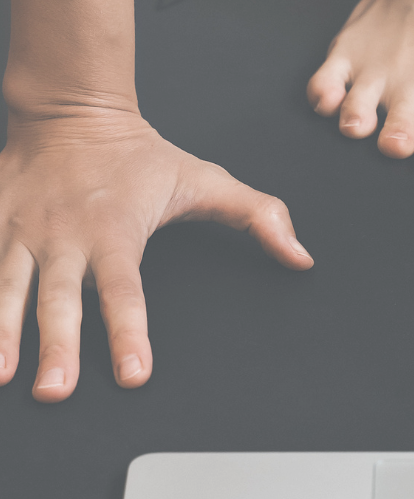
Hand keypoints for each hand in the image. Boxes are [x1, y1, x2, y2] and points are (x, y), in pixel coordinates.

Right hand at [0, 109, 312, 402]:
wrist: (73, 108)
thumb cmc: (140, 156)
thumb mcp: (204, 180)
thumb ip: (257, 216)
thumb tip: (300, 254)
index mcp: (116, 231)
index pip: (127, 291)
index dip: (130, 332)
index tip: (133, 373)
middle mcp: (66, 236)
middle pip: (61, 299)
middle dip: (57, 346)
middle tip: (54, 390)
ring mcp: (22, 231)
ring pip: (6, 286)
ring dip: (1, 332)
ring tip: (1, 374)